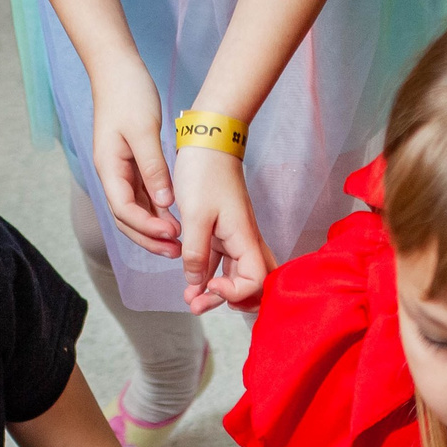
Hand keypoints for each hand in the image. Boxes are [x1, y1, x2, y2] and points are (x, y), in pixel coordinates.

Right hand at [88, 51, 178, 257]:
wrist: (117, 68)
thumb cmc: (128, 93)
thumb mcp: (143, 130)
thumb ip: (153, 167)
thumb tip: (164, 202)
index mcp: (109, 167)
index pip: (123, 209)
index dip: (146, 226)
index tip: (172, 233)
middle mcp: (111, 174)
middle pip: (126, 219)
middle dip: (150, 238)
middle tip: (177, 251)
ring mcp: (120, 170)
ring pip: (135, 211)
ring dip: (155, 229)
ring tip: (179, 242)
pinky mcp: (131, 165)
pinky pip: (142, 196)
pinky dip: (157, 211)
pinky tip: (176, 219)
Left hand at [170, 145, 270, 311]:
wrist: (208, 141)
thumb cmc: (204, 173)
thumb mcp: (194, 216)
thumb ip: (196, 254)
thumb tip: (197, 283)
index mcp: (245, 238)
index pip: (255, 282)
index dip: (233, 292)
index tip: (210, 284)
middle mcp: (245, 241)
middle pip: (252, 285)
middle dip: (229, 301)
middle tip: (198, 305)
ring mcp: (236, 238)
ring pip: (235, 275)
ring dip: (215, 292)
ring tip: (191, 301)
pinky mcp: (223, 232)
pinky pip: (223, 262)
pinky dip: (208, 275)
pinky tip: (190, 284)